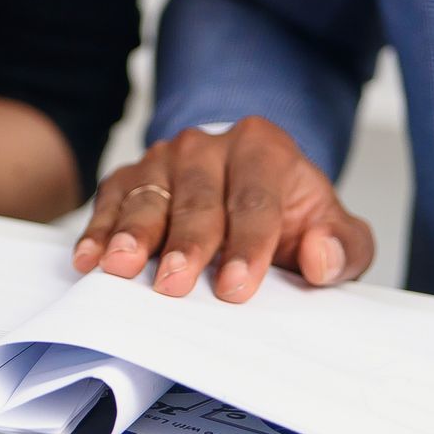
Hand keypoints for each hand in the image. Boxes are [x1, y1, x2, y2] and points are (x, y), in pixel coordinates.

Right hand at [73, 117, 374, 300]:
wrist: (252, 198)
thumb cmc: (291, 221)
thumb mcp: (334, 234)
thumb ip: (343, 247)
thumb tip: (322, 254)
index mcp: (265, 149)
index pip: (256, 199)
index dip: (248, 245)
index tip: (235, 287)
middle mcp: (210, 146)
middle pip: (198, 197)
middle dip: (187, 242)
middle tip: (174, 283)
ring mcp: (164, 160)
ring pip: (149, 195)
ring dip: (134, 233)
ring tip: (122, 265)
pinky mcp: (130, 178)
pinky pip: (111, 200)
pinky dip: (99, 230)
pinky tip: (90, 258)